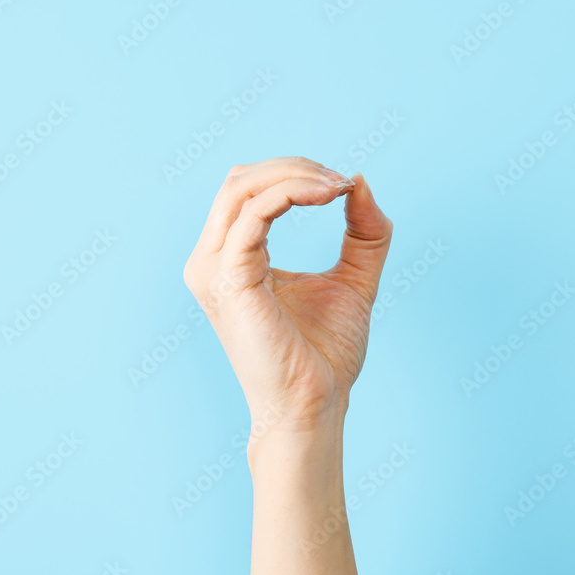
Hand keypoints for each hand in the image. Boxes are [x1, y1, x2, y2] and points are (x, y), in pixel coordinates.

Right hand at [183, 157, 392, 439]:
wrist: (315, 406)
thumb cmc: (325, 355)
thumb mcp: (353, 280)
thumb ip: (363, 233)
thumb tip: (360, 181)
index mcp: (231, 260)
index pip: (248, 191)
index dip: (294, 175)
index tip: (344, 186)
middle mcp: (211, 261)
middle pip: (239, 180)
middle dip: (293, 167)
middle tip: (341, 182)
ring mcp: (214, 271)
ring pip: (242, 188)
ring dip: (294, 175)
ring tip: (337, 186)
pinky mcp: (229, 281)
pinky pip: (254, 214)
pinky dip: (292, 194)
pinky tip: (329, 196)